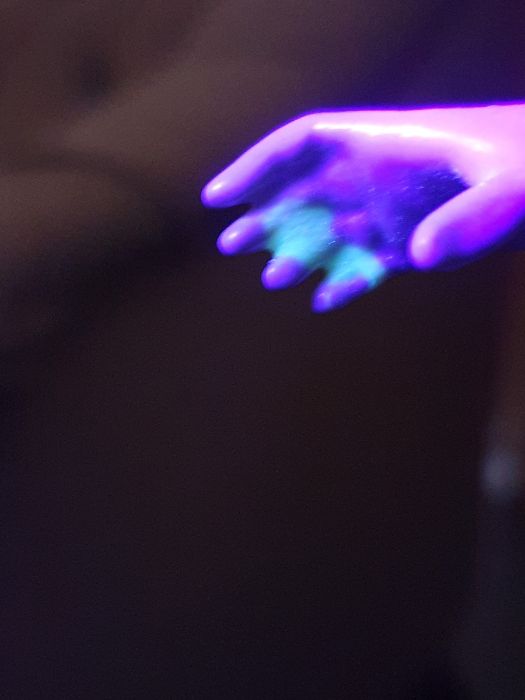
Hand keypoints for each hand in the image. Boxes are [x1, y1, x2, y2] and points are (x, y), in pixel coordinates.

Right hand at [202, 105, 524, 310]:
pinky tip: (327, 300)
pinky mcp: (409, 245)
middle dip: (266, 214)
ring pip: (329, 230)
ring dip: (299, 252)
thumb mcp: (510, 184)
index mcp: (383, 144)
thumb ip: (469, 215)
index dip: (255, 167)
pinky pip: (366, 264)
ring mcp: (390, 212)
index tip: (220, 197)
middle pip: (305, 191)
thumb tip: (417, 254)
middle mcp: (377, 177)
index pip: (302, 145)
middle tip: (230, 245)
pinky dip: (346, 281)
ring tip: (273, 278)